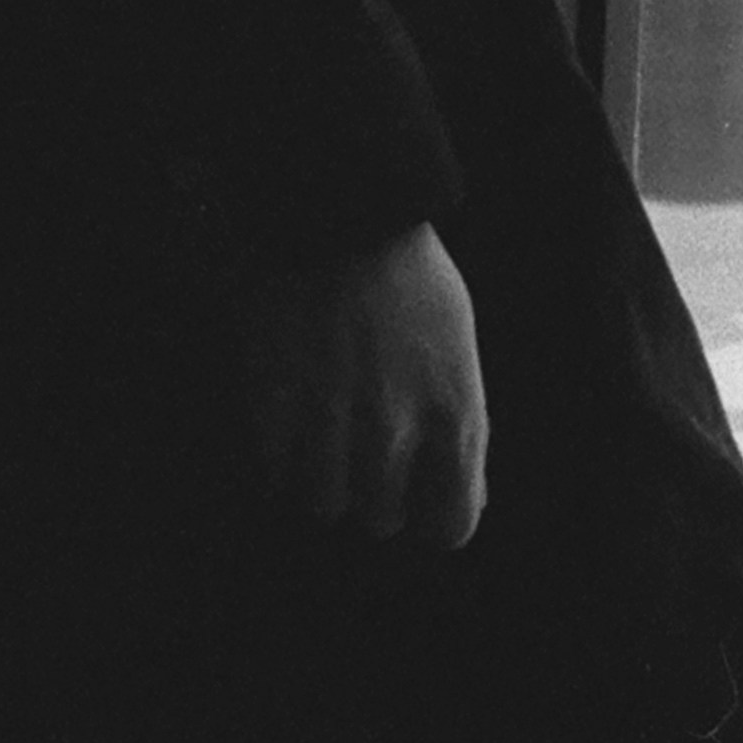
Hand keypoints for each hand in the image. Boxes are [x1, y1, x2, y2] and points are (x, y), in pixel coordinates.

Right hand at [242, 221, 488, 547]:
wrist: (337, 215)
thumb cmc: (408, 273)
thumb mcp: (458, 344)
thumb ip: (463, 423)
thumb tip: (466, 494)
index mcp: (455, 416)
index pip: (451, 528)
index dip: (433, 516)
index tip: (418, 495)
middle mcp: (396, 435)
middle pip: (381, 520)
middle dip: (374, 489)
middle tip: (363, 438)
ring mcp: (331, 428)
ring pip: (324, 504)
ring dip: (323, 473)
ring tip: (323, 421)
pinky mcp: (275, 414)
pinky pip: (276, 475)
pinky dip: (280, 454)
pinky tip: (291, 410)